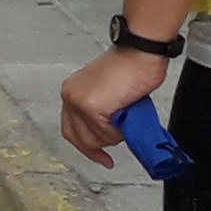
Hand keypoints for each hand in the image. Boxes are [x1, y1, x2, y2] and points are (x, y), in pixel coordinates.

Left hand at [59, 43, 168, 164]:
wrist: (140, 53)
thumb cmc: (131, 68)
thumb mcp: (108, 93)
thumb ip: (101, 111)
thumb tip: (108, 131)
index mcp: (72, 91)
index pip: (71, 129)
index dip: (86, 147)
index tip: (100, 157)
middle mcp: (70, 96)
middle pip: (82, 139)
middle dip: (104, 142)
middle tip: (122, 133)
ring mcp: (79, 102)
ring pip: (98, 139)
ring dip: (117, 132)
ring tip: (126, 112)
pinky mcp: (91, 107)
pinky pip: (109, 133)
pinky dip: (122, 129)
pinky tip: (126, 111)